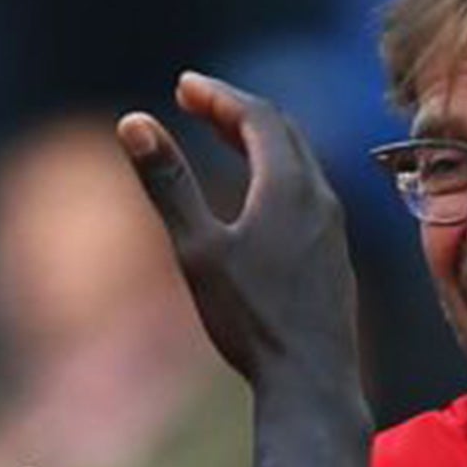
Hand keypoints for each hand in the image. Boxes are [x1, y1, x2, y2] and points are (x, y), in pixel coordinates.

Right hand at [118, 73, 360, 395]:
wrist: (311, 380)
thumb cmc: (251, 320)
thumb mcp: (196, 250)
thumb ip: (168, 184)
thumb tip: (133, 123)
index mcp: (288, 186)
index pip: (256, 115)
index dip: (218, 95)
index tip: (184, 85)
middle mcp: (320, 197)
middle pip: (282, 131)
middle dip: (237, 110)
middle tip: (197, 103)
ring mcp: (332, 227)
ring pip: (299, 162)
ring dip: (259, 141)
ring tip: (222, 138)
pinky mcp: (333, 254)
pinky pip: (307, 192)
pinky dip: (276, 173)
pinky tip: (256, 198)